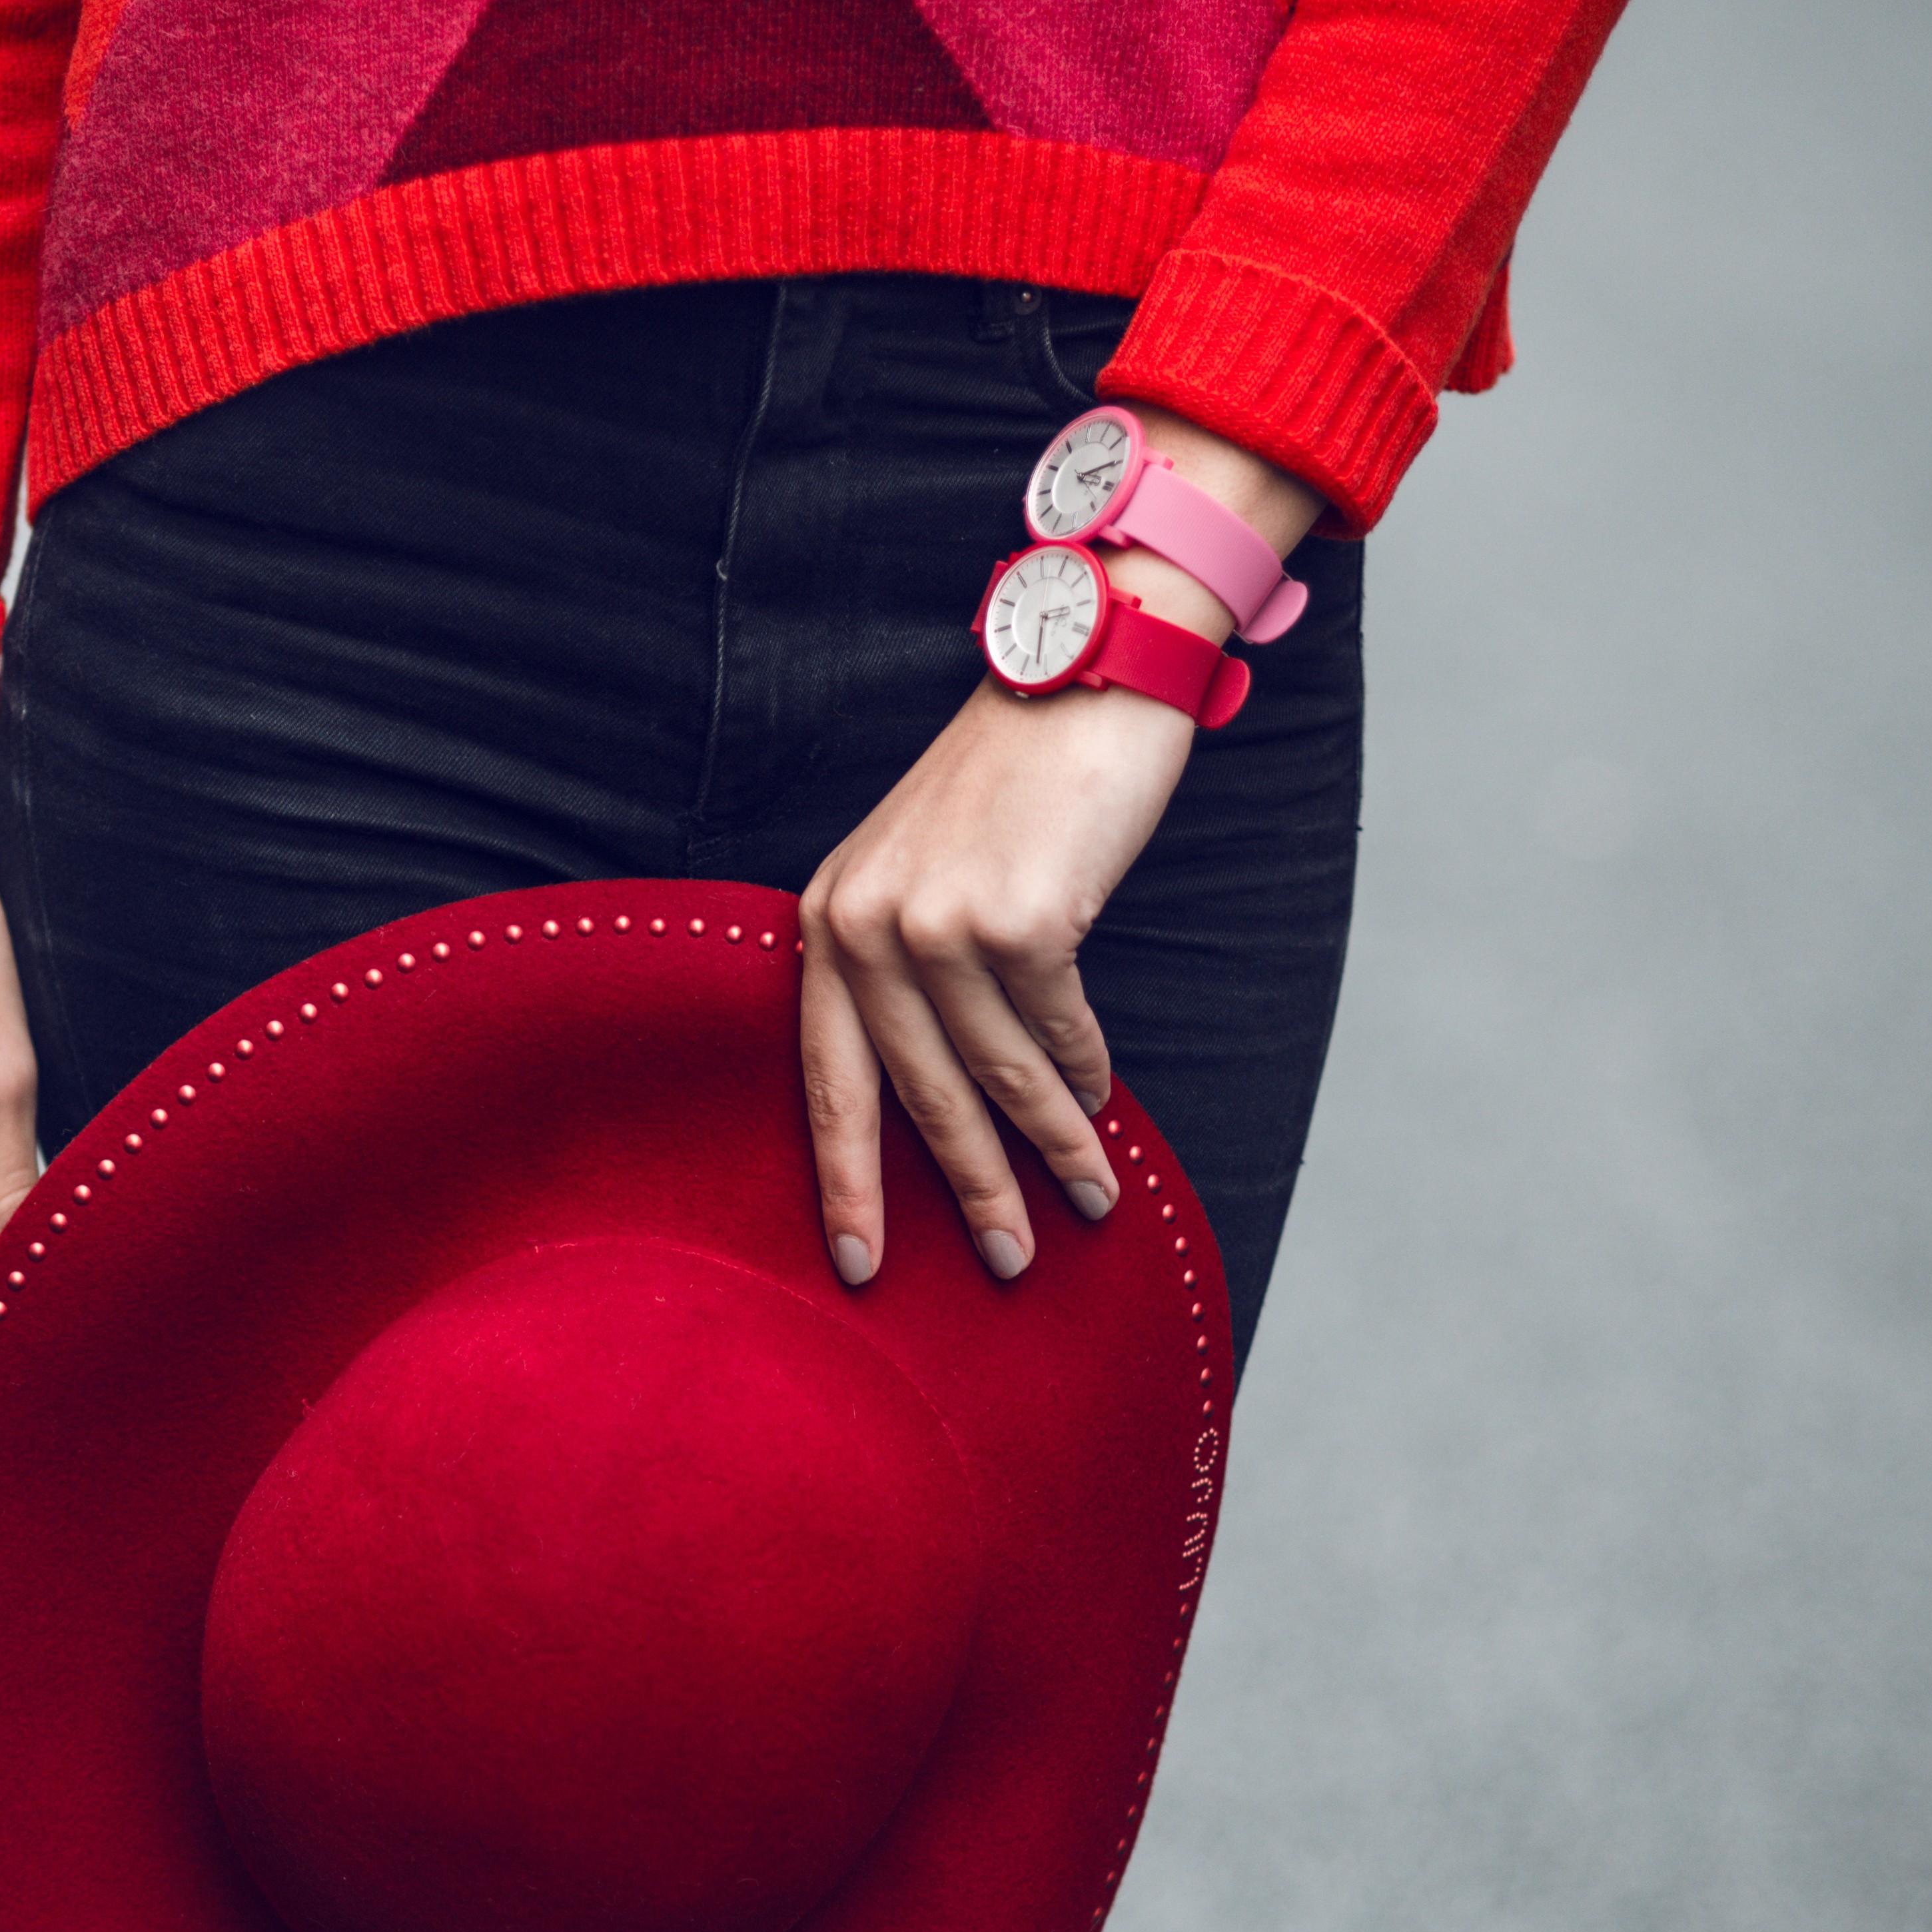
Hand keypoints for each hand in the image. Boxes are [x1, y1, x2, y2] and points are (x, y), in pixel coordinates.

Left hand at [799, 409, 1319, 1285]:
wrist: (1084, 666)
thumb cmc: (1010, 781)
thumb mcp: (920, 868)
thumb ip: (906, 968)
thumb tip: (945, 1102)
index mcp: (827, 917)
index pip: (825, 1077)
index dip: (844, 1179)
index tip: (859, 1265)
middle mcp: (865, 923)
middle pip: (913, 1097)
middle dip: (965, 1192)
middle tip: (1002, 1265)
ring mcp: (939, 921)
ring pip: (995, 1077)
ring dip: (1047, 1149)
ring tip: (1085, 1204)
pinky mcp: (1021, 919)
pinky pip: (1058, 1032)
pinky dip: (1087, 1075)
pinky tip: (1106, 1107)